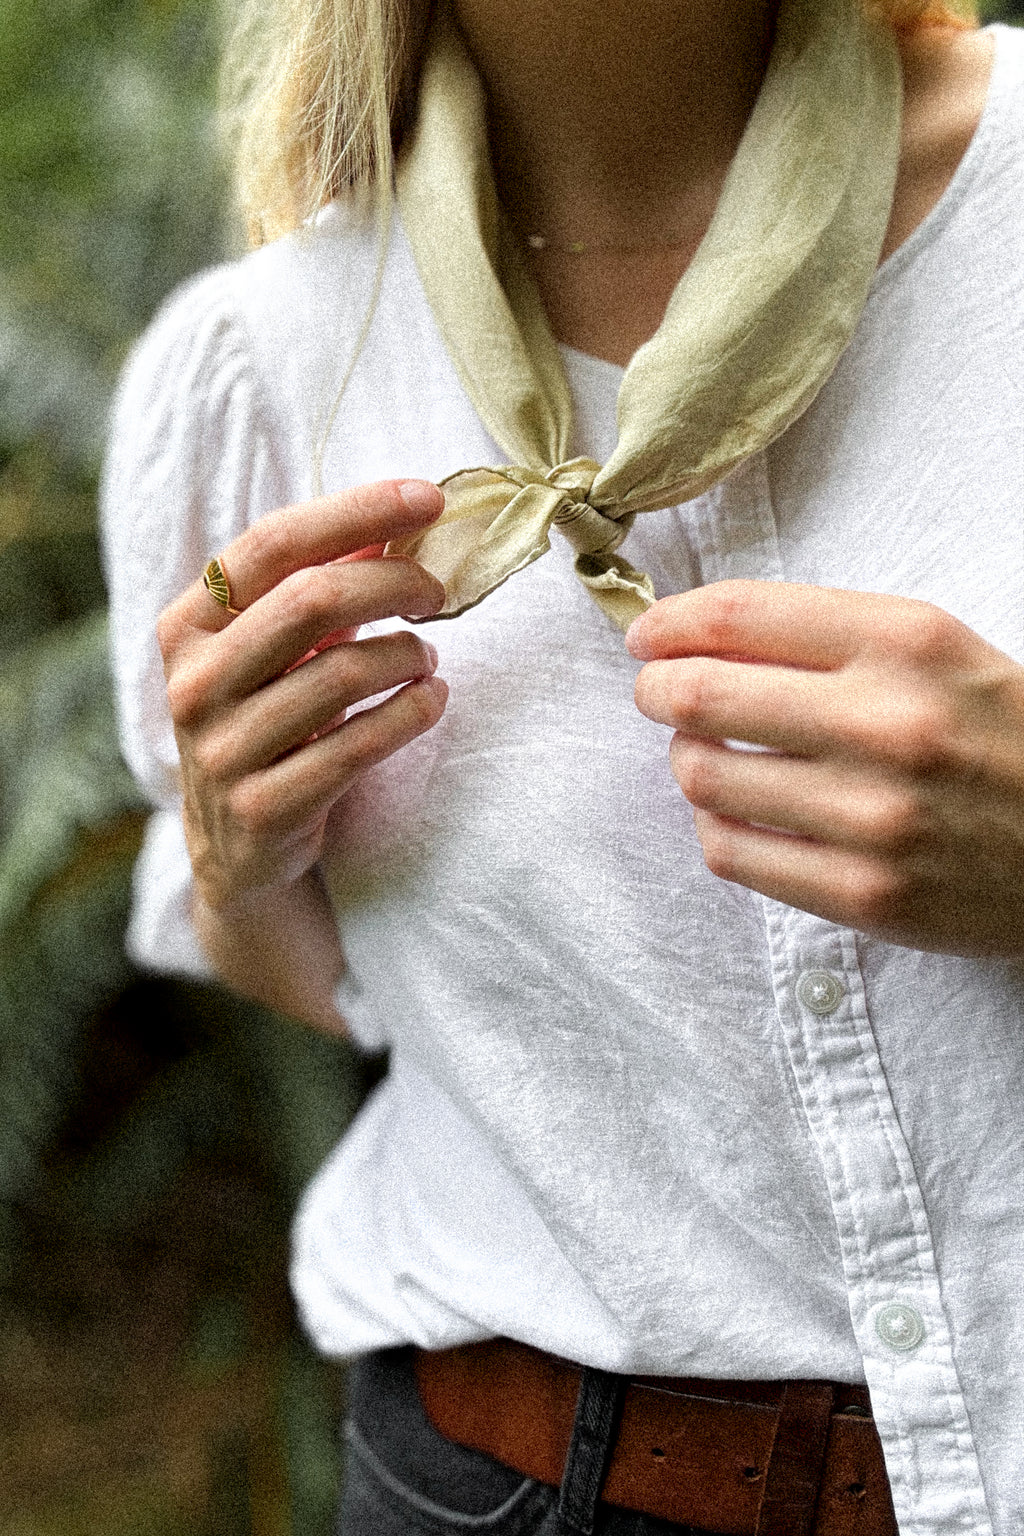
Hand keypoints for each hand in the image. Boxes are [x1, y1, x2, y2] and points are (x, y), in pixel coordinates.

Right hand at [157, 480, 447, 913]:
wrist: (238, 849)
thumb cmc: (270, 723)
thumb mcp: (277, 651)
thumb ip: (322, 584)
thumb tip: (399, 517)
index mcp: (189, 625)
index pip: (273, 543)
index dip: (356, 511)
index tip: (427, 499)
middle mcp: (195, 682)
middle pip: (313, 599)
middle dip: (394, 584)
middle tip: (437, 593)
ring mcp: (223, 750)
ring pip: (344, 673)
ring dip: (408, 654)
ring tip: (427, 658)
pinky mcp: (264, 806)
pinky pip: (360, 745)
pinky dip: (412, 712)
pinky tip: (431, 700)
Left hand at [627, 580, 1023, 956]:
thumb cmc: (1003, 735)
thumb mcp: (938, 651)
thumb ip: (826, 637)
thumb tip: (696, 636)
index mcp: (906, 642)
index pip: (737, 615)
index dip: (668, 623)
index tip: (647, 636)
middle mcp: (885, 724)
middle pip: (699, 694)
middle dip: (657, 689)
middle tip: (657, 693)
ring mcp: (872, 817)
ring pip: (703, 776)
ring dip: (687, 758)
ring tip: (709, 753)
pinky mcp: (863, 894)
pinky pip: (731, 851)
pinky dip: (717, 823)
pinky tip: (740, 809)